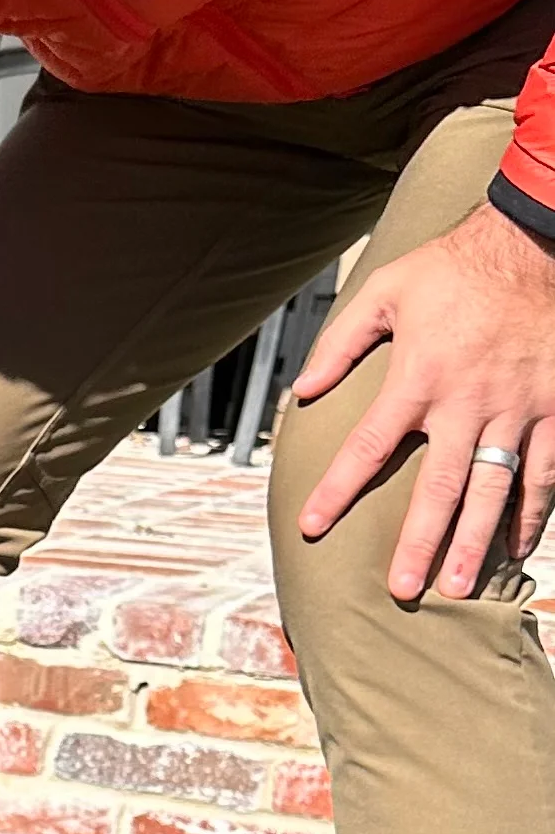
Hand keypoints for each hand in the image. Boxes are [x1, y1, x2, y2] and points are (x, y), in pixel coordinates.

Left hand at [292, 201, 554, 600]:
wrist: (532, 244)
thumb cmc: (454, 267)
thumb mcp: (386, 291)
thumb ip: (341, 342)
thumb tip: (304, 389)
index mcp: (418, 378)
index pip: (367, 447)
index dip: (337, 490)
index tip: (312, 525)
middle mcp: (467, 403)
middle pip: (438, 488)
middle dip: (420, 542)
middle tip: (404, 589)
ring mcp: (515, 410)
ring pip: (494, 491)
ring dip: (477, 543)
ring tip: (460, 587)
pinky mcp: (554, 408)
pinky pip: (544, 471)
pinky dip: (532, 512)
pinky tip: (518, 546)